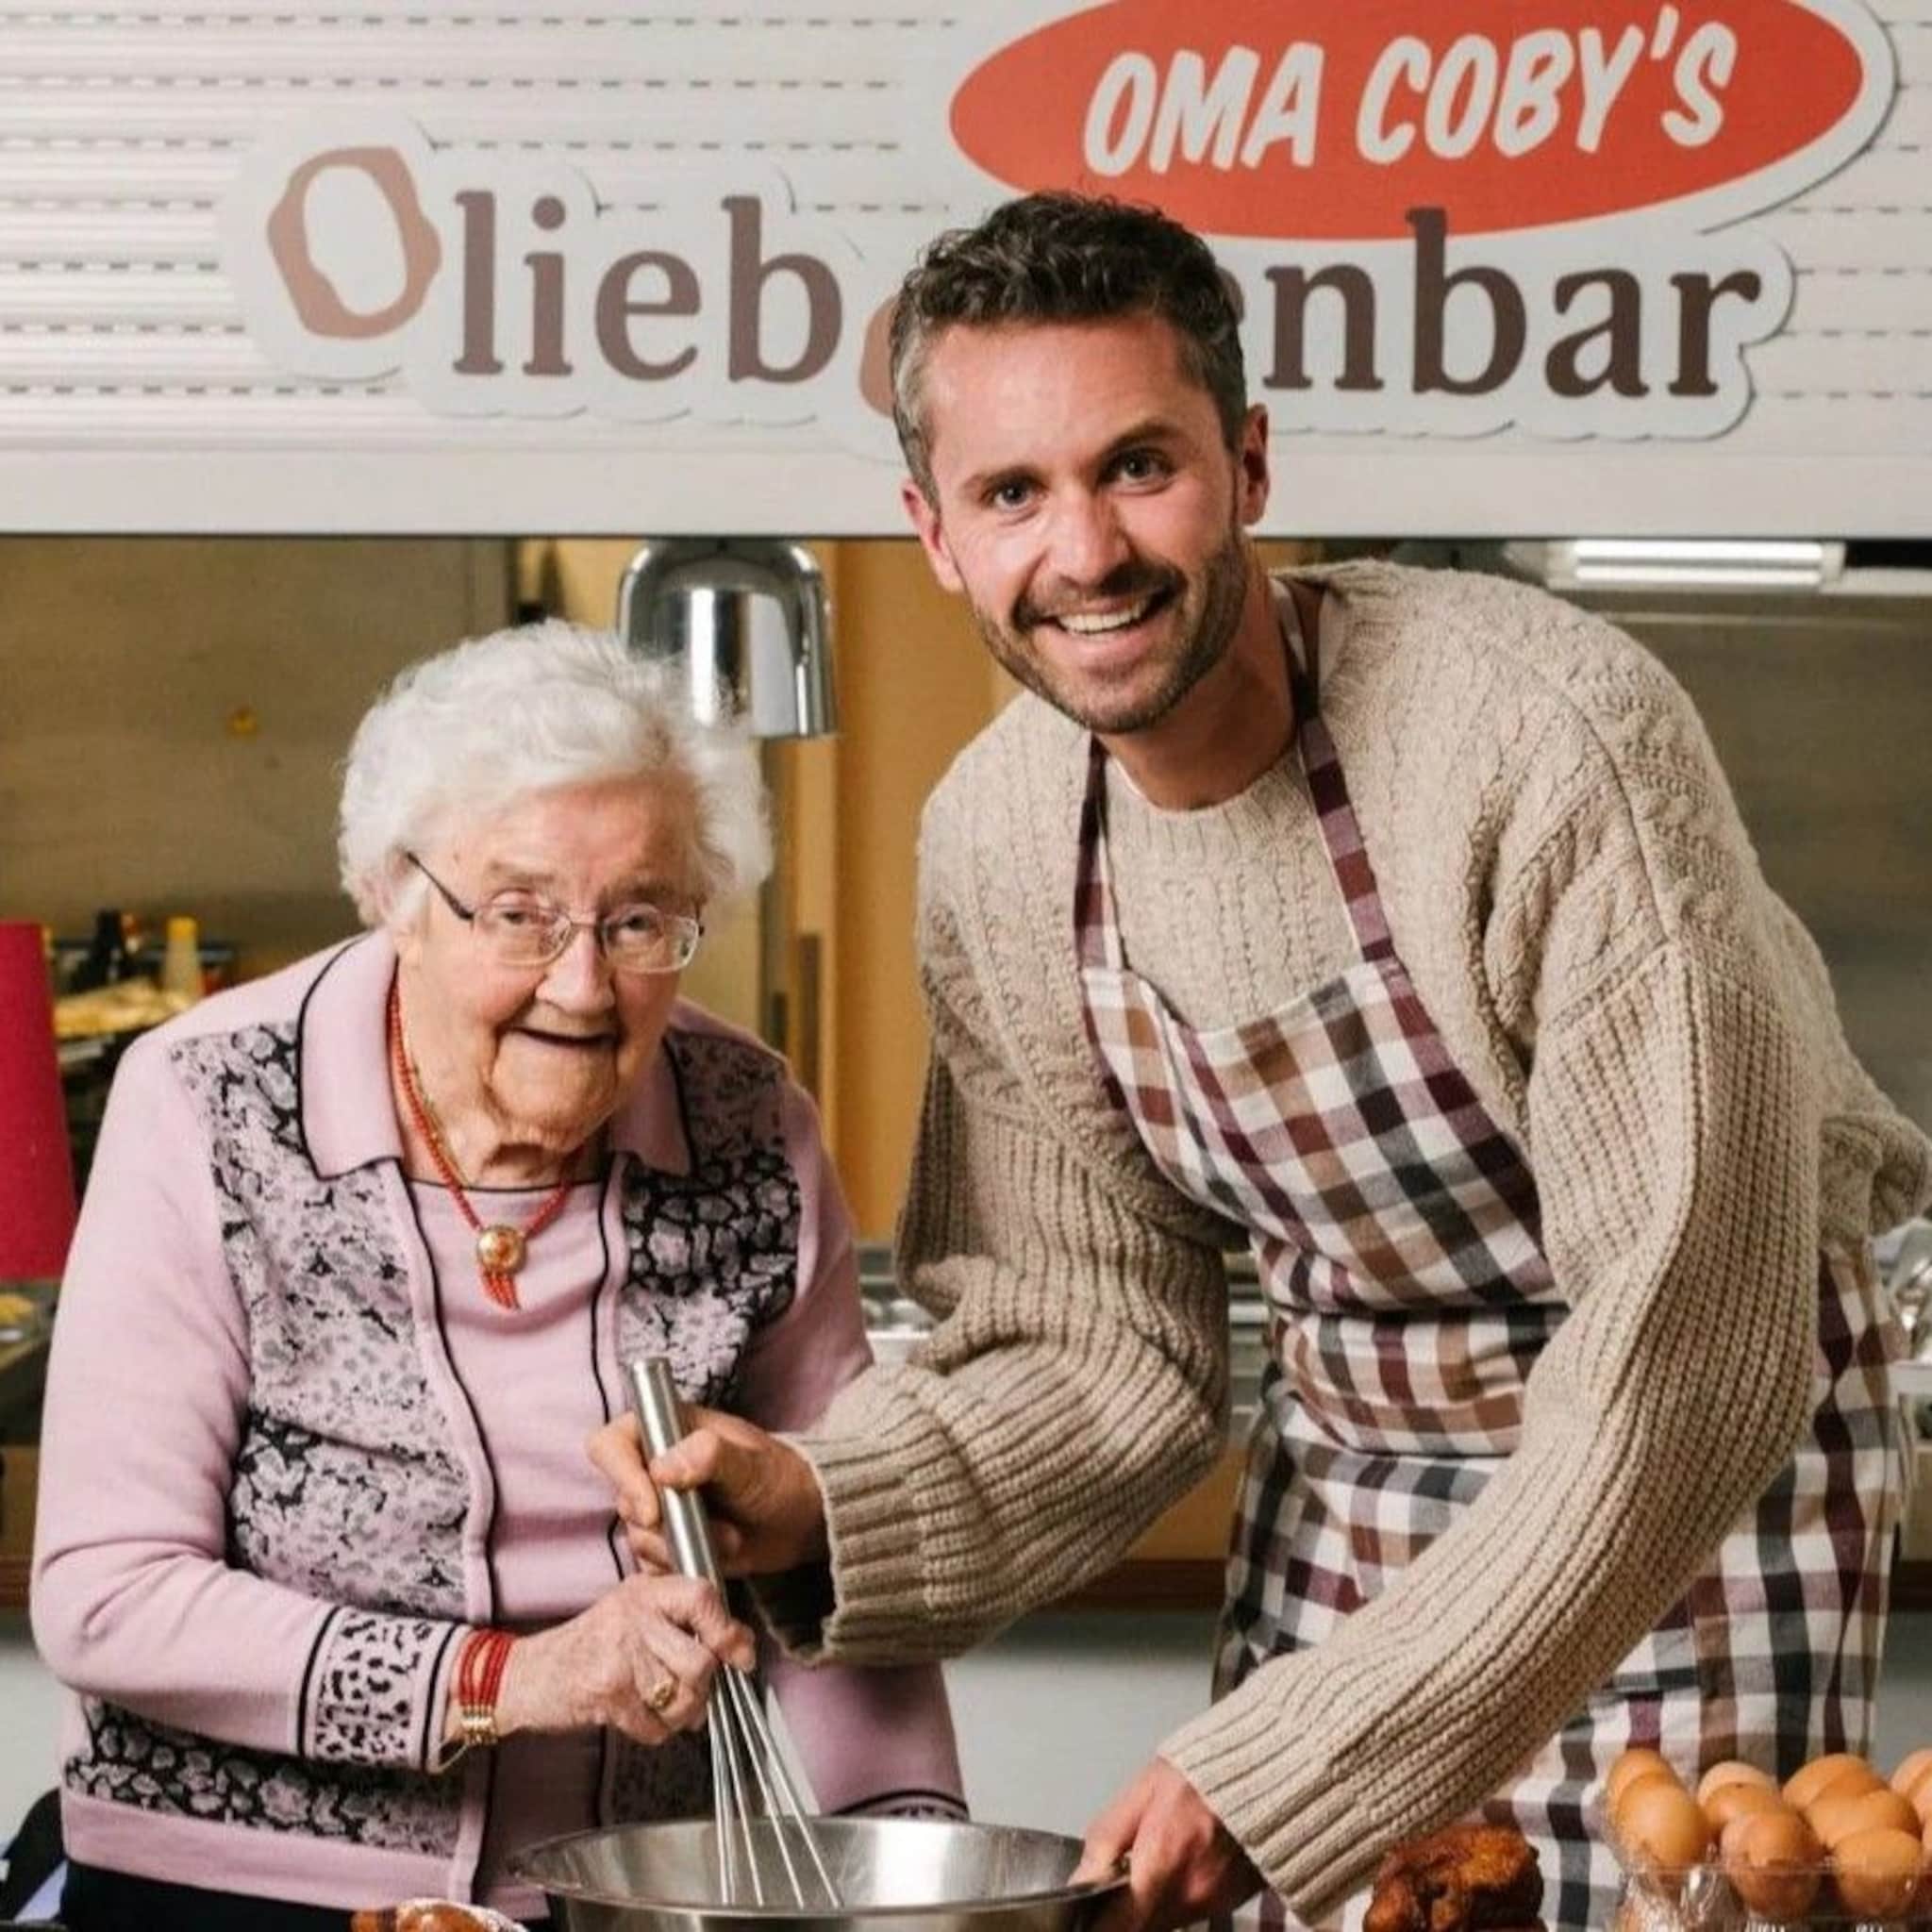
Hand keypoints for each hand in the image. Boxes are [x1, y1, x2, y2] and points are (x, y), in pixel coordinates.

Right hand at [487, 1572, 754, 1746]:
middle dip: (700, 1688)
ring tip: (661, 1703)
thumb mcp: (637, 1615)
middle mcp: (634, 1616)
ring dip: (679, 1713)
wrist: (530, 1674)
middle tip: (687, 1690)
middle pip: (700, 1661)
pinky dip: (654, 1731)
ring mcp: (619, 1655)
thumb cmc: (590, 1644)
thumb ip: (687, 1623)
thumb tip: (741, 1646)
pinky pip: (655, 1725)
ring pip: (682, 1697)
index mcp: (646, 1591)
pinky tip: (639, 1716)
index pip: (703, 1598)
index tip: (741, 1655)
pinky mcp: (607, 1692)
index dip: (728, 1631)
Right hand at [586, 1407, 828, 1576]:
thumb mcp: (751, 1464)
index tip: (652, 1509)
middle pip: (625, 1501)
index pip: (610, 1445)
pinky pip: (652, 1566)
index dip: (621, 1476)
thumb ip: (710, 1456)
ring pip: (639, 1539)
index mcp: (666, 1429)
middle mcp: (652, 1466)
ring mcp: (658, 1507)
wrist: (798, 1520)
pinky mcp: (666, 1543)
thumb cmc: (778, 1477)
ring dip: (684, 1548)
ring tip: (729, 1540)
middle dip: (669, 1525)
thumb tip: (662, 1468)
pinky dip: (683, 1568)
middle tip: (718, 1529)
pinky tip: (717, 1558)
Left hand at [1074, 1758, 1262, 1931]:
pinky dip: (1179, 1896)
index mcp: (1162, 1859)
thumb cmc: (1201, 1771)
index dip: (1099, 1924)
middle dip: (1125, 1909)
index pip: (1118, 1924)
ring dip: (1152, 1902)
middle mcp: (1191, 1892)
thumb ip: (1107, 1839)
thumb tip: (1079, 1880)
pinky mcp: (1233, 1901)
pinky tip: (1182, 1861)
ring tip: (1157, 1858)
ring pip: (1166, 1920)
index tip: (1089, 1915)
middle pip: (1142, 1925)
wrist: (1265, 1766)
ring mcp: (1215, 1901)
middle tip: (1124, 1873)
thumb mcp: (1142, 1790)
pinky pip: (1192, 1912)